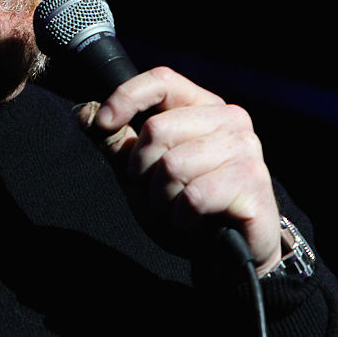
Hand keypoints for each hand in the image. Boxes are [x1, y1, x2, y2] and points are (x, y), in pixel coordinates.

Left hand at [79, 66, 281, 275]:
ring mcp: (245, 149)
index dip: (127, 97)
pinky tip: (193, 223)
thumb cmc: (187, 209)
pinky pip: (193, 196)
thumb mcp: (144, 174)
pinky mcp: (251, 183)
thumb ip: (119, 144)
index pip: (162, 81)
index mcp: (204, 107)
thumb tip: (85, 113)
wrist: (230, 255)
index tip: (105, 124)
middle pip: (158, 129)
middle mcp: (230, 120)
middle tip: (156, 193)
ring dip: (162, 199)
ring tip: (176, 210)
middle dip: (142, 170)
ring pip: (172, 165)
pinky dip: (182, 218)